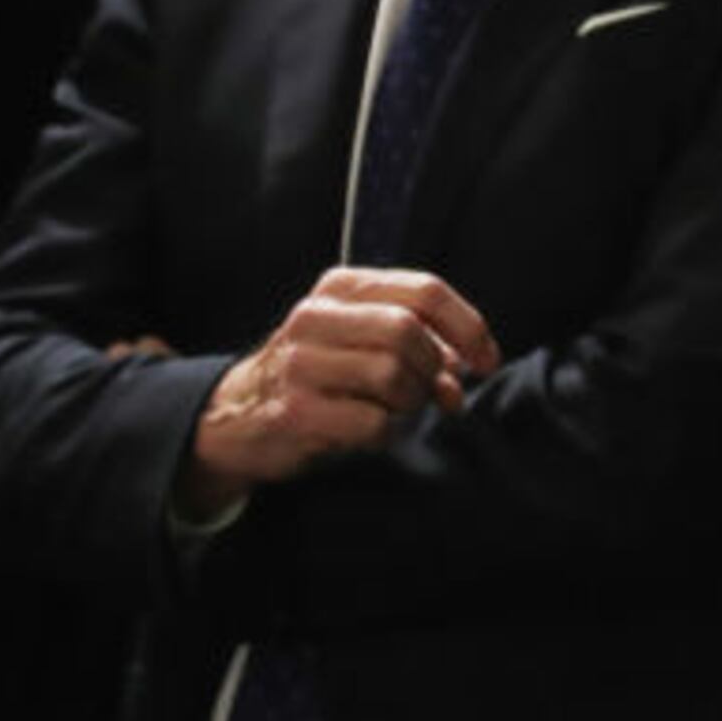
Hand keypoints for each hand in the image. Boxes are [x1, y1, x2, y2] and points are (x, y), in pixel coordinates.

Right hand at [184, 267, 499, 516]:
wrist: (235, 416)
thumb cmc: (317, 373)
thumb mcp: (360, 338)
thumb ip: (418, 340)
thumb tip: (464, 370)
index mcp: (341, 288)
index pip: (426, 290)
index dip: (470, 327)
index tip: (486, 361)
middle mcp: (316, 317)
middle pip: (409, 332)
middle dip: (434, 369)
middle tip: (434, 393)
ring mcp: (300, 363)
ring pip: (393, 375)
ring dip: (412, 402)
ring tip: (398, 410)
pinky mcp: (295, 410)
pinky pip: (374, 422)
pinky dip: (389, 432)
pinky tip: (372, 430)